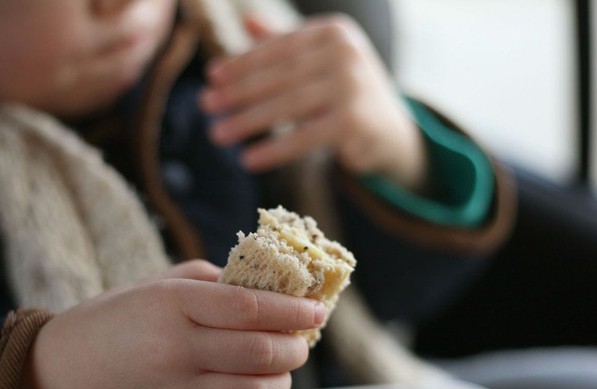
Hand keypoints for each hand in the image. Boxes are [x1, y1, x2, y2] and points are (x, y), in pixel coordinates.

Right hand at [18, 260, 324, 388]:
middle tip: (299, 345)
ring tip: (280, 378)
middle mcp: (176, 347)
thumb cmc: (114, 320)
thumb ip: (210, 281)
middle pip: (259, 353)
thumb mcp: (157, 284)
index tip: (317, 310)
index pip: (251, 306)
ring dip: (281, 388)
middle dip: (294, 350)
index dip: (293, 309)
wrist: (56, 372)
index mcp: (174, 302)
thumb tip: (265, 287)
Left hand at [200, 14, 426, 190]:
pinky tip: (248, 160)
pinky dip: (274, 149)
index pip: (279, 48)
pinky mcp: (353, 122)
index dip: (242, 62)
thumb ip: (287, 43)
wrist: (390, 132)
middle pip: (280, 75)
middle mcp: (346, 54)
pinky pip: (303, 137)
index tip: (211, 77)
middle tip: (206, 105)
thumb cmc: (347, 93)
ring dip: (247, 121)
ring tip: (218, 134)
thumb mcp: (321, 62)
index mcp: (333, 32)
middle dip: (238, 92)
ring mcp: (352, 87)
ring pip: (287, 105)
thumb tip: (247, 21)